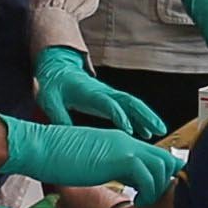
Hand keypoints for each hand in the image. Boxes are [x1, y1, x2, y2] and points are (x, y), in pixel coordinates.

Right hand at [0, 115, 184, 196]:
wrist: (41, 146)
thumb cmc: (57, 156)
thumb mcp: (92, 161)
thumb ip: (110, 166)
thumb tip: (123, 179)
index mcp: (120, 141)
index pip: (154, 155)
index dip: (159, 175)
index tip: (151, 192)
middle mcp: (127, 142)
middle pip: (166, 158)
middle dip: (165, 181)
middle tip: (150, 198)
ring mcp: (125, 148)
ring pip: (163, 167)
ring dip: (157, 188)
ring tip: (142, 201)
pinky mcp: (121, 159)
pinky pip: (149, 177)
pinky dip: (147, 193)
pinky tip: (135, 201)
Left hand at [32, 47, 164, 137]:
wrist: (58, 70)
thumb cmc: (53, 85)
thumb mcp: (48, 100)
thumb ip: (58, 116)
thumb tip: (65, 137)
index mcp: (89, 92)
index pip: (108, 103)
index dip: (119, 115)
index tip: (129, 129)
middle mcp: (103, 92)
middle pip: (129, 102)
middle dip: (145, 115)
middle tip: (158, 129)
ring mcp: (108, 94)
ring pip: (132, 104)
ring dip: (147, 117)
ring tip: (158, 131)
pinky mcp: (109, 99)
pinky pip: (128, 108)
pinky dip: (139, 119)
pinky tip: (146, 132)